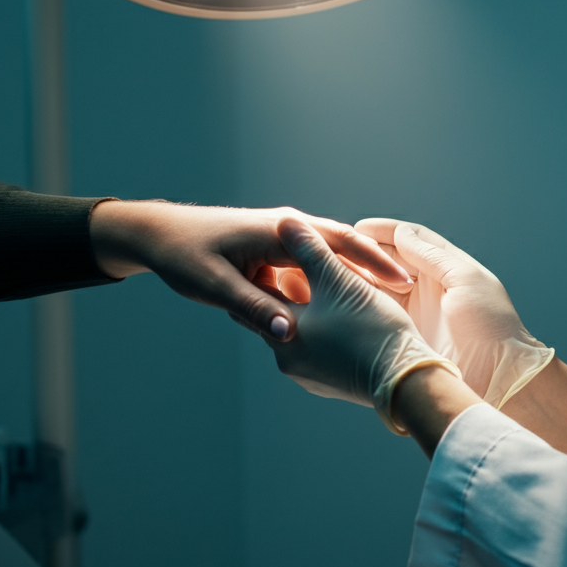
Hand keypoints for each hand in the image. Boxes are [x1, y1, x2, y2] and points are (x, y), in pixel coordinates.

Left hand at [89, 201, 411, 340]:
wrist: (156, 237)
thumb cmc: (185, 255)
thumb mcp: (219, 287)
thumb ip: (257, 310)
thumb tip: (285, 334)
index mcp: (275, 232)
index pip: (336, 244)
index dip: (372, 262)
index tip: (404, 281)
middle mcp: (281, 237)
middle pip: (338, 257)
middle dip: (371, 275)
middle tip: (410, 295)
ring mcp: (277, 255)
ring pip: (323, 273)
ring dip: (351, 287)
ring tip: (388, 308)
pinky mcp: (268, 269)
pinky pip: (307, 285)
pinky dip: (327, 297)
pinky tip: (346, 316)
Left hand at [269, 218, 460, 431]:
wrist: (409, 383)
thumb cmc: (372, 330)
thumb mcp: (339, 281)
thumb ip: (310, 249)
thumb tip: (287, 223)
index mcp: (282, 334)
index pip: (266, 289)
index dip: (276, 262)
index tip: (282, 246)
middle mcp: (287, 361)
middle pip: (286, 310)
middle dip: (298, 285)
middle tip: (308, 261)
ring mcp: (308, 376)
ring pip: (306, 328)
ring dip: (316, 306)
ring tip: (334, 283)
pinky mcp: (330, 384)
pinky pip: (322, 347)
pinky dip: (330, 326)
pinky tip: (348, 313)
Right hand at [354, 219, 552, 407]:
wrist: (498, 379)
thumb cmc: (491, 326)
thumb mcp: (465, 281)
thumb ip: (431, 256)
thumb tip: (401, 233)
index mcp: (448, 268)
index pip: (413, 240)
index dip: (387, 231)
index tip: (360, 226)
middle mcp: (428, 288)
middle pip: (391, 260)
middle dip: (366, 250)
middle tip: (339, 246)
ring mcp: (413, 312)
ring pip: (378, 284)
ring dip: (358, 273)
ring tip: (333, 266)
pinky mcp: (401, 336)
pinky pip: (375, 312)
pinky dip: (357, 300)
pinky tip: (340, 293)